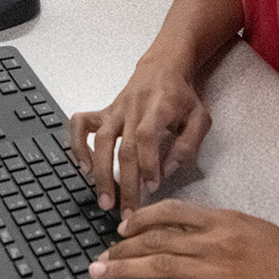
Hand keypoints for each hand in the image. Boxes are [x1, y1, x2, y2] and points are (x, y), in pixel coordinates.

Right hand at [70, 63, 210, 215]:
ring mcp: (115, 110)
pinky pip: (81, 124)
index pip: (146, 135)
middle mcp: (133, 107)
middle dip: (125, 183)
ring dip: (101, 173)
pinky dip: (78, 145)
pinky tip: (83, 167)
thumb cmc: (182, 95)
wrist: (163, 66)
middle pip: (124, 147)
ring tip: (104, 200)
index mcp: (159, 106)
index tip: (152, 187)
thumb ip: (188, 144)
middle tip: (127, 212)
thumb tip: (168, 171)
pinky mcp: (104, 111)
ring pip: (101, 140)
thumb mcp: (200, 116)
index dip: (148, 163)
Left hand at [89, 198, 278, 278]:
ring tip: (98, 276)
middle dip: (121, 248)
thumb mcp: (257, 230)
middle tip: (98, 258)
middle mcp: (214, 242)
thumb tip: (196, 231)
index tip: (123, 228)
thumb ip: (224, 228)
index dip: (142, 218)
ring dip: (123, 272)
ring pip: (158, 268)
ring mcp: (215, 274)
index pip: (172, 212)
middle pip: (156, 240)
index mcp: (224, 220)